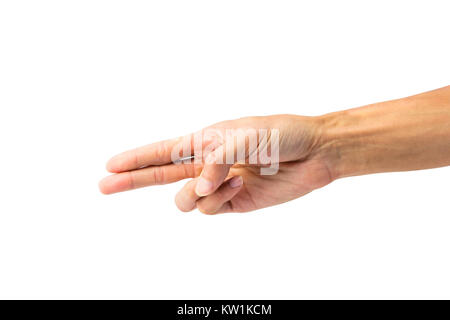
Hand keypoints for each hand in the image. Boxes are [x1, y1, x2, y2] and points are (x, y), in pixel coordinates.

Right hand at [99, 115, 333, 213]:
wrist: (313, 153)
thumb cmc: (281, 134)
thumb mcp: (246, 137)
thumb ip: (217, 160)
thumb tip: (199, 188)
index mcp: (206, 141)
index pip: (162, 152)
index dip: (136, 159)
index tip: (110, 165)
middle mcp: (208, 164)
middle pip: (160, 176)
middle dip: (133, 180)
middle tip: (104, 185)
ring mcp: (219, 185)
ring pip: (187, 200)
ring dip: (197, 193)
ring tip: (225, 179)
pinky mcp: (234, 202)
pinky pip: (211, 209)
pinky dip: (220, 199)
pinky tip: (240, 184)